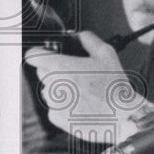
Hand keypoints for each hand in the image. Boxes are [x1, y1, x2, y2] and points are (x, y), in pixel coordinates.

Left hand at [24, 32, 148, 143]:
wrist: (120, 116)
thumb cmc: (114, 85)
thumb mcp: (107, 54)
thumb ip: (89, 40)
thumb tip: (79, 35)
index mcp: (60, 67)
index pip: (33, 56)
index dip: (41, 53)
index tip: (49, 55)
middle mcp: (52, 85)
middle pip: (42, 72)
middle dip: (55, 70)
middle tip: (77, 74)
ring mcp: (53, 103)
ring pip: (49, 89)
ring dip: (61, 88)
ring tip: (84, 91)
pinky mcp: (56, 117)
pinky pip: (55, 105)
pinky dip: (66, 104)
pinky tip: (83, 103)